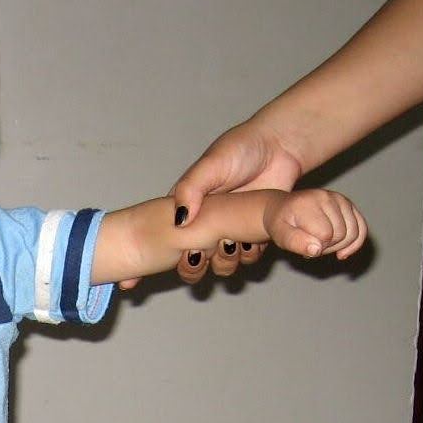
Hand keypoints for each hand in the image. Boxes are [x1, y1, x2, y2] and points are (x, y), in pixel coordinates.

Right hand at [122, 120, 303, 287]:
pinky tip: (251, 240)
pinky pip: (247, 257)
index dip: (154, 259)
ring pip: (219, 264)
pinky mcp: (253, 235)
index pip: (165, 238)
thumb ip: (190, 189)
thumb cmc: (241, 149)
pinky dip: (248, 254)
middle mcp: (207, 224)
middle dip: (193, 266)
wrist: (280, 146)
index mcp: (188, 208)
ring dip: (223, 261)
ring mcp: (230, 231)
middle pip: (191, 260)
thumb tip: (177, 222)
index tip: (141, 276)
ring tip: (232, 243)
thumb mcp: (210, 165)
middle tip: (202, 255)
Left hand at [262, 189, 367, 259]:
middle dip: (328, 247)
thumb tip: (317, 250)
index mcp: (309, 204)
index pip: (326, 236)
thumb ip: (295, 243)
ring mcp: (340, 199)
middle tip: (311, 244)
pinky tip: (343, 253)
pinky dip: (356, 243)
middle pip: (342, 235)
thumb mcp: (280, 236)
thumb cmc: (281, 224)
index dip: (317, 248)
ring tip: (321, 243)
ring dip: (339, 246)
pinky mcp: (347, 204)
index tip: (304, 245)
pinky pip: (362, 228)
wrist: (281, 208)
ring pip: (354, 233)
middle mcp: (327, 197)